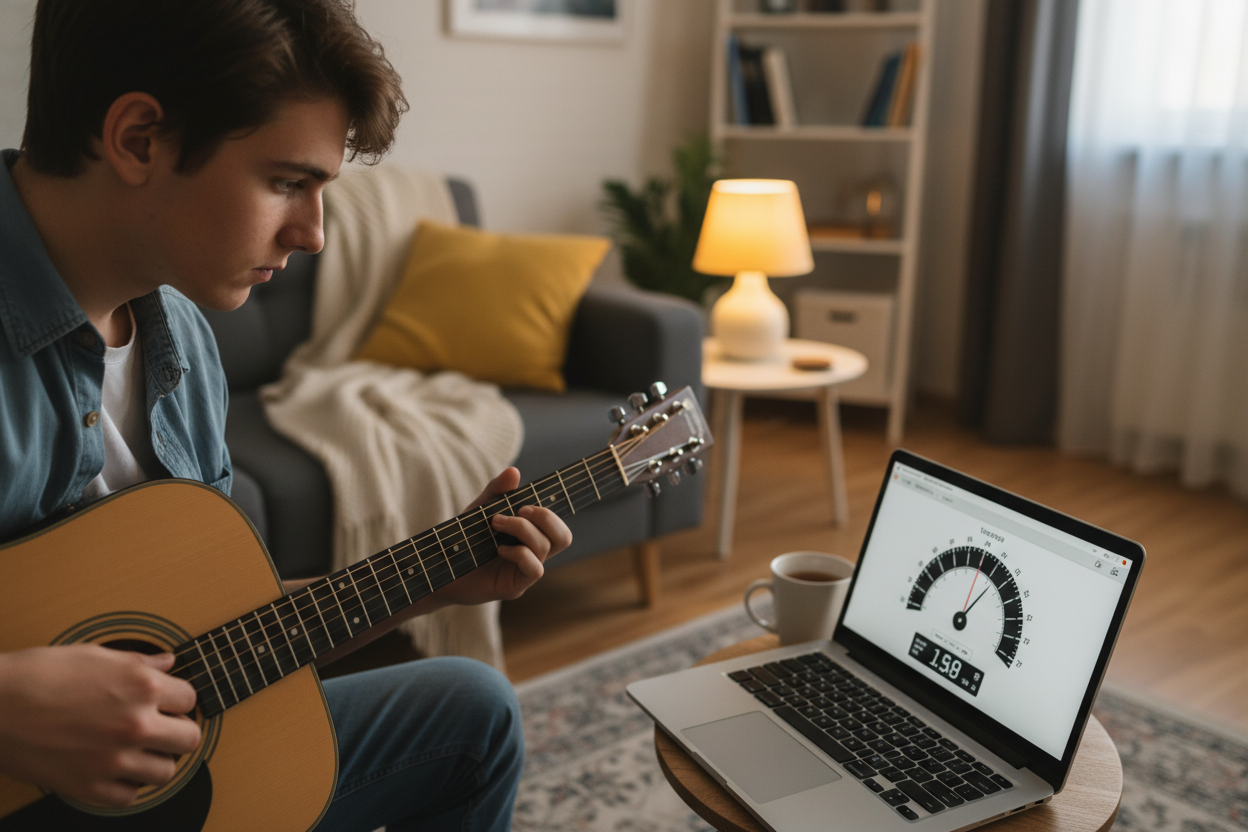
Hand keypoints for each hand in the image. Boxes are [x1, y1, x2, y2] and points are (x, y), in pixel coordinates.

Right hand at [0, 644, 201, 807]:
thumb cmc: (36, 675)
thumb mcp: (93, 655)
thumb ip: (137, 662)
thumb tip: (167, 662)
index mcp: (141, 685)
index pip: (189, 699)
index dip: (177, 700)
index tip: (167, 703)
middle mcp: (135, 724)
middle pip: (189, 739)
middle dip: (178, 732)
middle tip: (160, 728)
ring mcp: (114, 758)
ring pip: (165, 772)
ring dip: (156, 761)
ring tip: (138, 750)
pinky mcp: (89, 786)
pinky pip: (129, 797)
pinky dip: (126, 786)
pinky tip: (114, 770)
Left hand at [437, 467, 571, 604]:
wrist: (439, 568)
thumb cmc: (462, 540)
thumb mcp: (479, 510)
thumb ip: (496, 492)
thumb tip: (514, 472)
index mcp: (530, 539)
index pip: (557, 527)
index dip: (549, 512)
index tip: (522, 503)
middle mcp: (533, 556)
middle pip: (563, 537)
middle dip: (545, 516)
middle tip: (519, 510)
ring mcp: (524, 573)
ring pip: (545, 547)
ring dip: (522, 528)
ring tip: (496, 524)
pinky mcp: (515, 587)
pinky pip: (535, 569)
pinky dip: (519, 553)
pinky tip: (499, 550)